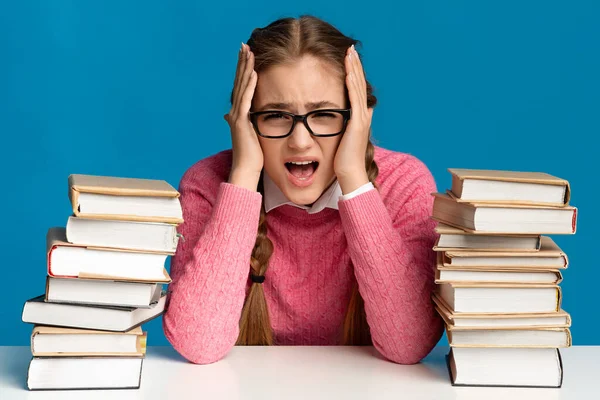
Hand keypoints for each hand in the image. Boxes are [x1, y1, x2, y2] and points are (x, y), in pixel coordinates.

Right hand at [224, 43, 262, 190]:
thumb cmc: (251, 156)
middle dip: (242, 63)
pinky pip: (246, 100)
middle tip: (244, 45)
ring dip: (245, 69)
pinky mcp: (242, 122)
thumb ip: (244, 123)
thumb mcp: (250, 134)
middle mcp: (235, 112)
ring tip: (248, 52)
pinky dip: (250, 86)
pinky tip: (253, 73)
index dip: (243, 70)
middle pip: (239, 82)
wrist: (246, 170)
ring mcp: (237, 117)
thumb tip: (233, 116)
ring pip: (242, 87)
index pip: (241, 86)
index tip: (246, 54)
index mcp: (238, 114)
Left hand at [334, 45, 372, 193]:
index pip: (356, 89)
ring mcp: (362, 118)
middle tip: (350, 49)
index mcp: (358, 117)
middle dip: (354, 66)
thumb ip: (339, 126)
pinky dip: (352, 85)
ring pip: (358, 88)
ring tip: (350, 54)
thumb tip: (333, 120)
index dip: (353, 73)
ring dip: (354, 70)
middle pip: (359, 84)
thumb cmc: (341, 160)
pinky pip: (355, 100)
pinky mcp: (358, 123)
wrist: (348, 174)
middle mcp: (363, 115)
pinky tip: (348, 73)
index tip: (347, 58)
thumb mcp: (339, 138)